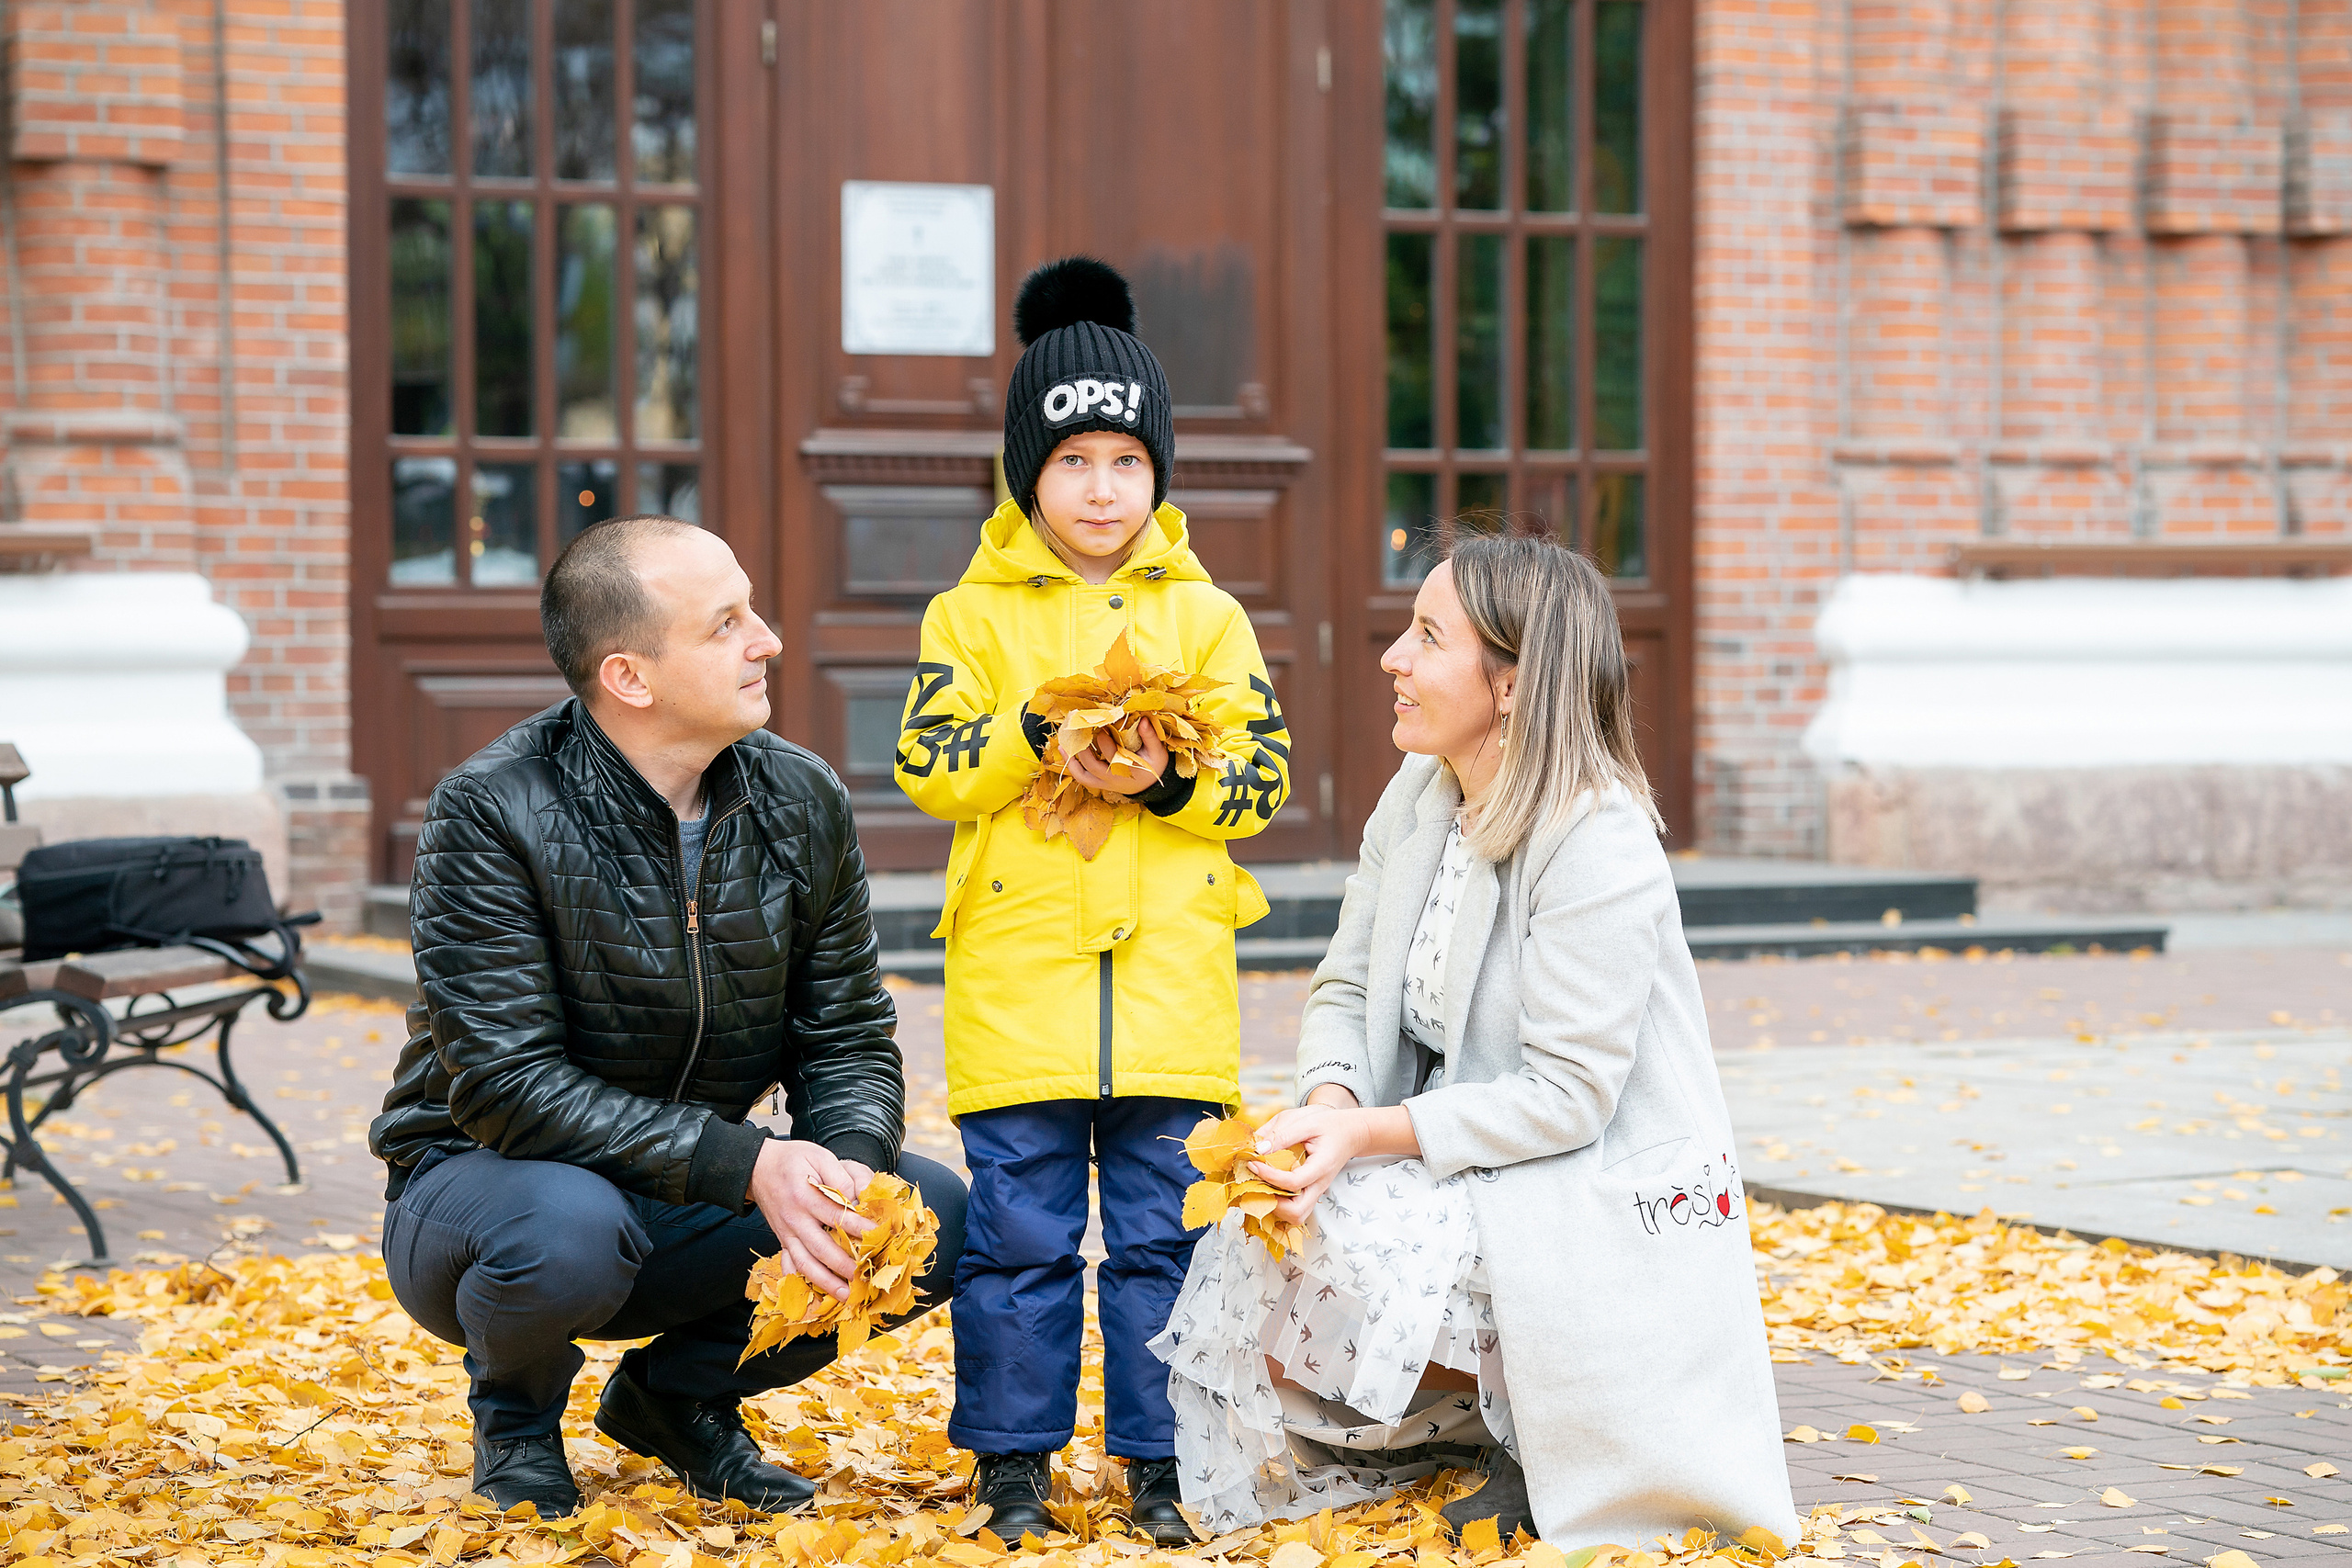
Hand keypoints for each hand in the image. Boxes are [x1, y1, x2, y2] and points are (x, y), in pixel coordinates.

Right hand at [746, 1140, 875, 1300]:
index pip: (836, 1216)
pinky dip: (800, 1280)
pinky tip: (813, 1294)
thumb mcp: (819, 1156)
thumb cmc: (793, 1160)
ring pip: (805, 1263)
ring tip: (844, 1295)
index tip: (878, 1236)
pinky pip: (789, 1264)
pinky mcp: (782, 1239)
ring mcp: (786, 1233)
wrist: (758, 1167)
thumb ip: (840, 1176)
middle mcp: (794, 1219)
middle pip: (821, 1248)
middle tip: (864, 1278)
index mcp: (805, 1196)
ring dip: (825, 1282)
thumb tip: (857, 1198)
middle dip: (844, 1266)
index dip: (859, 1227)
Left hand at [1063, 720, 1168, 796]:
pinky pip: (1081, 777)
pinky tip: (1065, 751)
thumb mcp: (1157, 752)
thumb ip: (1150, 737)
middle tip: (1081, 730)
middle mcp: (1113, 780)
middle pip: (1093, 765)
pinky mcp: (1098, 783)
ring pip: (1083, 775)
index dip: (1104, 740)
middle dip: (1085, 748)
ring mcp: (1104, 784)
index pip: (1112, 756)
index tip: (1102, 726)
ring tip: (1064, 743)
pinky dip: (1072, 765)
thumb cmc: (1154, 767)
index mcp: (1127, 771)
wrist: (1151, 786)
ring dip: (1072, 760)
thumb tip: (1143, 720)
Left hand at [1246, 1103, 1372, 1224]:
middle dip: (1272, 1202)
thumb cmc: (1328, 1125)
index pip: (1293, 1182)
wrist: (1349, 1133)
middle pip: (1296, 1212)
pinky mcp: (1310, 1192)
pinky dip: (1278, 1203)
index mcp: (1321, 1166)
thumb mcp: (1305, 1120)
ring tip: (1261, 1185)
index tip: (1253, 1163)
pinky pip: (1294, 1208)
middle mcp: (1320, 1185)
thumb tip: (1258, 1149)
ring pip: (1295, 1216)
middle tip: (1256, 1182)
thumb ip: (1281, 1134)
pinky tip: (1268, 1185)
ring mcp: (1315, 1192)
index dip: (1269, 1176)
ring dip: (1275, 1206)